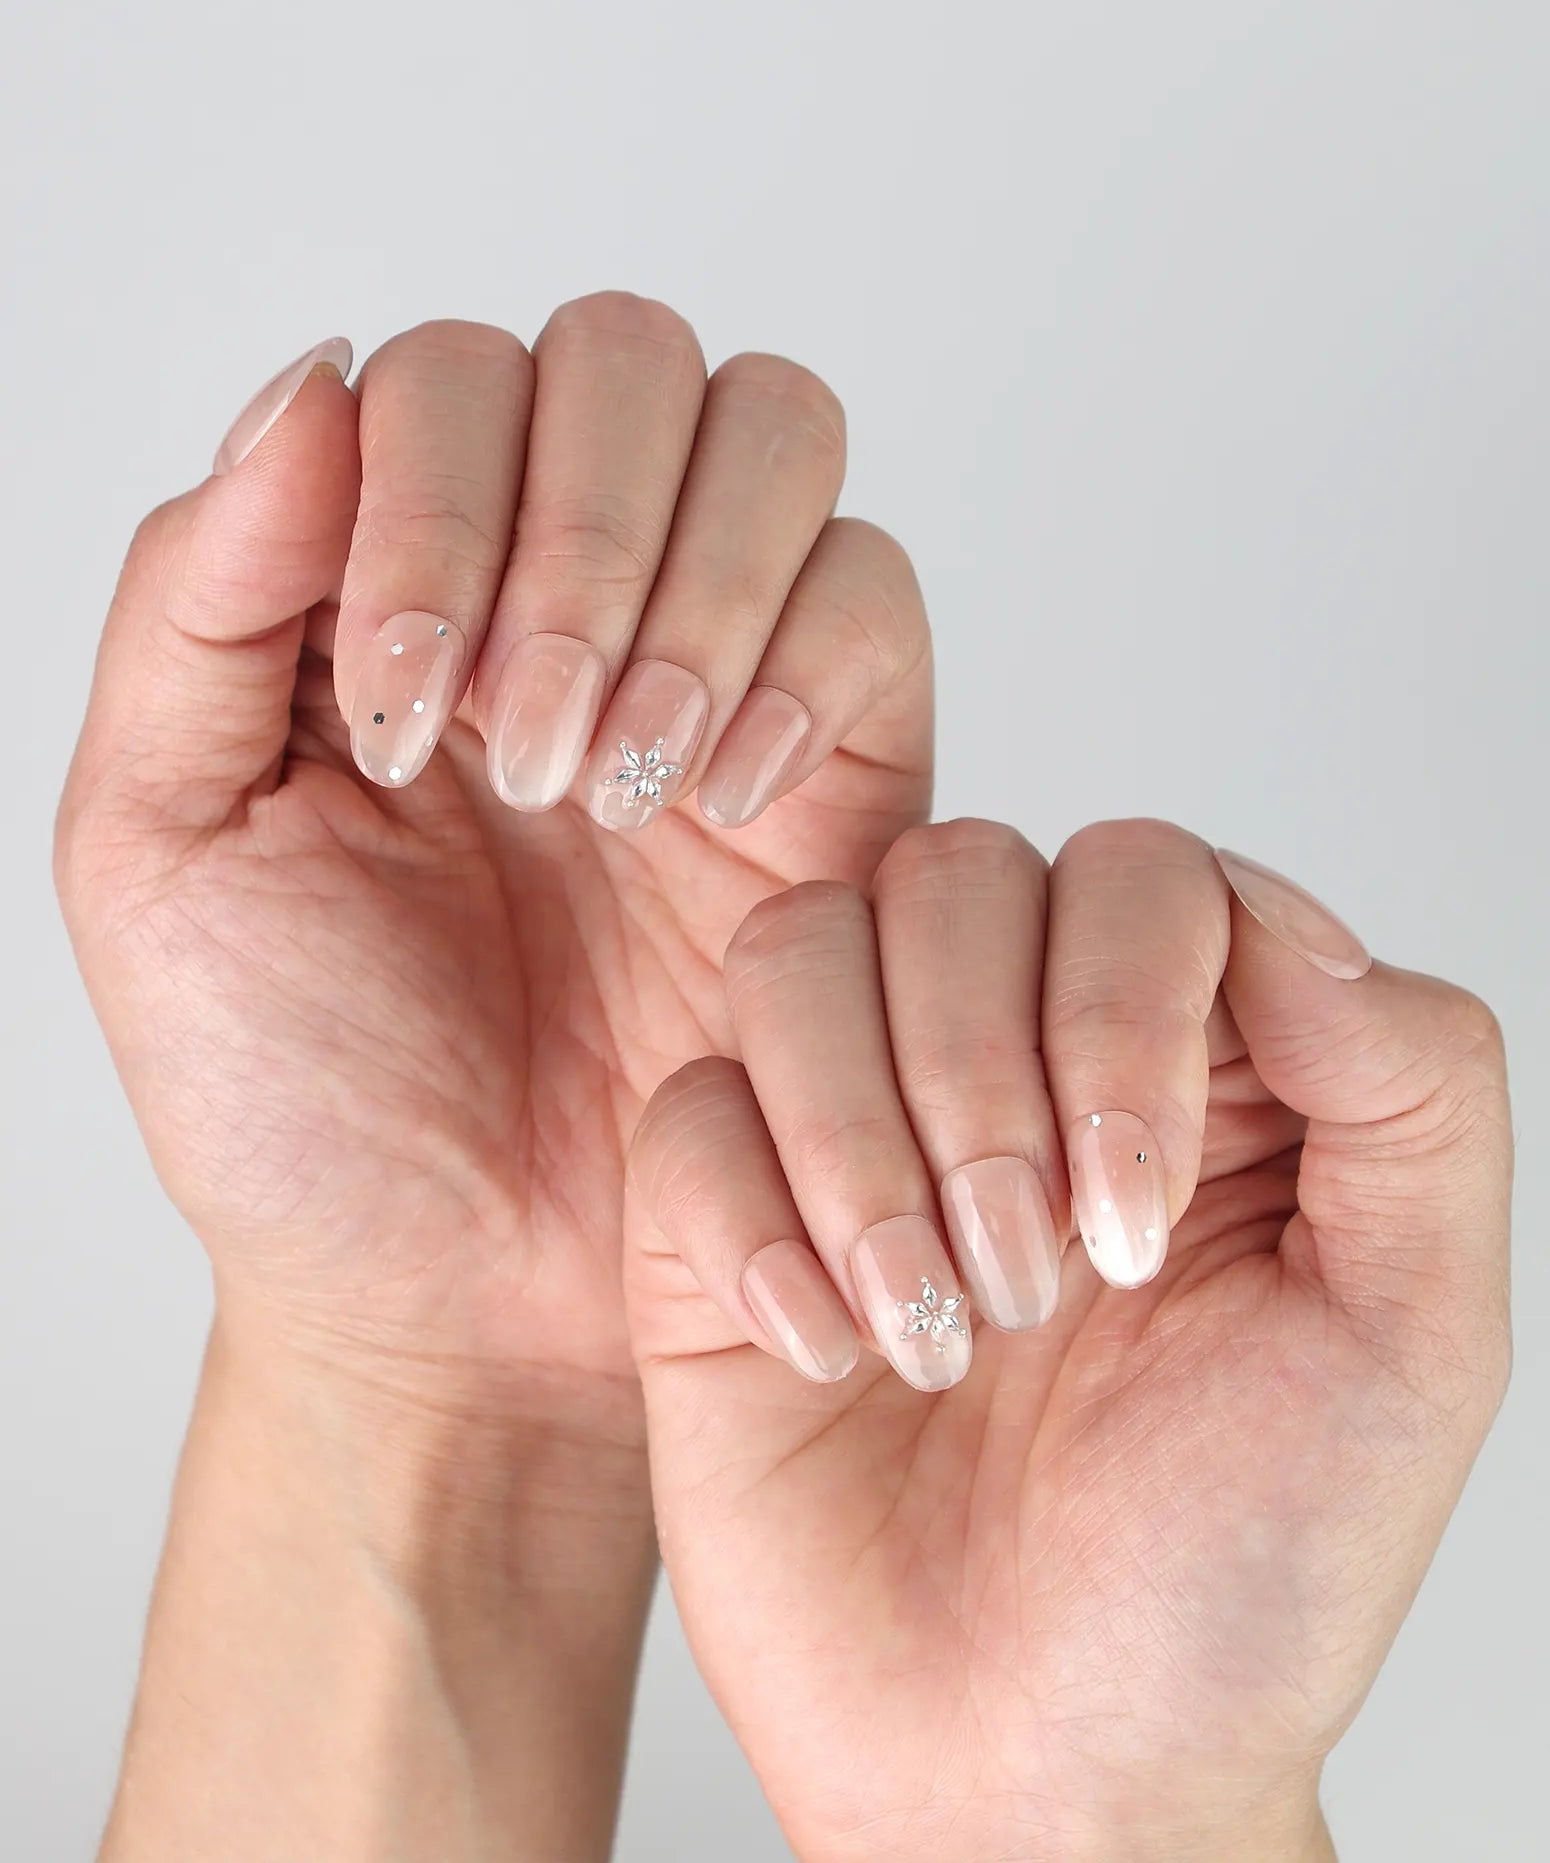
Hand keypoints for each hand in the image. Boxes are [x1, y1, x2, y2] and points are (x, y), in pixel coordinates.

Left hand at [56, 299, 929, 1413]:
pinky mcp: (842, 760)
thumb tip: (312, 384)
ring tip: (614, 785)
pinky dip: (802, 664)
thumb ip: (196, 600)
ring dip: (691, 584)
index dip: (433, 497)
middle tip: (516, 748)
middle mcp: (561, 590)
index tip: (395, 716)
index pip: (446, 379)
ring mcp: (713, 659)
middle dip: (572, 534)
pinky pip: (875, 596)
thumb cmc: (303, 1097)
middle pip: (627, 356)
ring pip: (775, 431)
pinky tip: (715, 808)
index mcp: (386, 585)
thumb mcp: (155, 847)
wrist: (465, 1302)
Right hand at [625, 820, 1511, 1861]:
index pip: (1135, 869)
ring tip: (937, 1324)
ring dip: (863, 1138)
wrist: (1042, 1775)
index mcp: (1180, 1058)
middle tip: (1038, 1287)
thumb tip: (1278, 918)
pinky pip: (687, 1110)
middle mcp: (1005, 1060)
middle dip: (984, 1076)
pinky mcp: (717, 1224)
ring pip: (797, 950)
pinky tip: (828, 1352)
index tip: (1140, 1221)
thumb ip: (1411, 1082)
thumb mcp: (1413, 1332)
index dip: (1124, 999)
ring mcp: (849, 1131)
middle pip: (951, 875)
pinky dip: (756, 1227)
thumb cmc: (1236, 1573)